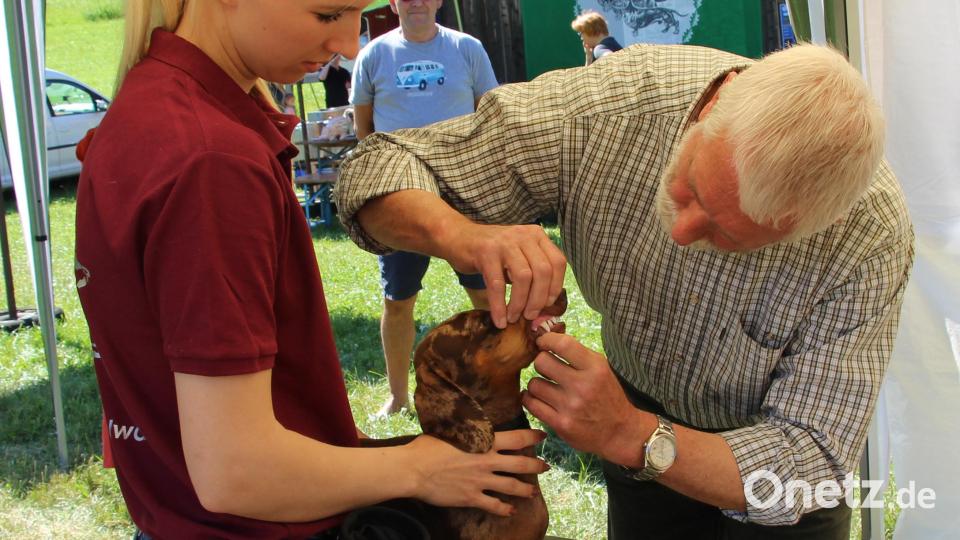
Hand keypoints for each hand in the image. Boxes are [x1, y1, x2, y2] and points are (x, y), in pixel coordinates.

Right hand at [406, 430, 548, 515]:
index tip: (542, 436)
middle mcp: (487, 460)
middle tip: (546, 467)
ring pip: (512, 486)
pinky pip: (494, 505)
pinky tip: (510, 510)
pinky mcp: (472, 497)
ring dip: (525, 489)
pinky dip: (505, 509)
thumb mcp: (453, 431)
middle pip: (521, 463)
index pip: (517, 437)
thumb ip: (469, 432)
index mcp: (484, 441)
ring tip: (533, 492)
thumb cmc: (427, 447)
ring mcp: (481, 480)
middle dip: (536, 466)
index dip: (533, 436)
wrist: (414, 469)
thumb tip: (476, 427)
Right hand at [443, 222, 565, 328]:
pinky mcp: (486, 252)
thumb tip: (544, 305)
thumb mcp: (518, 256)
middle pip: (543, 271)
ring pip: (523, 277)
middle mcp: (524, 235)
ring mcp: (505, 242)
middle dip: (538, 299)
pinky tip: (499, 319)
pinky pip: (497, 284)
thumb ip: (532, 272)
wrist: (457, 237)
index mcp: (537, 236)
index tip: (546, 304)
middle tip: (530, 315)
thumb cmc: (492, 253)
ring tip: (513, 317)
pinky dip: (499, 306)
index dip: (555, 286)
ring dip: (520, 303)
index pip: (558, 262)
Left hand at [522, 333, 650, 464]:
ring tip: (546, 387)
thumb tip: (548, 337)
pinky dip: (531, 399)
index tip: (543, 342)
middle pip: (542, 362)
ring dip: (537, 384)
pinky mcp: (561, 424)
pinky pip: (531, 404)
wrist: (620, 432)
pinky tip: (539, 398)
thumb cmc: (607, 396)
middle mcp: (583, 386)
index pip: (563, 344)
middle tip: (547, 368)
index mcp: (595, 368)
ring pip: (534, 384)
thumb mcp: (601, 369)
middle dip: (540, 362)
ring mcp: (571, 406)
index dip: (547, 340)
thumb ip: (577, 354)